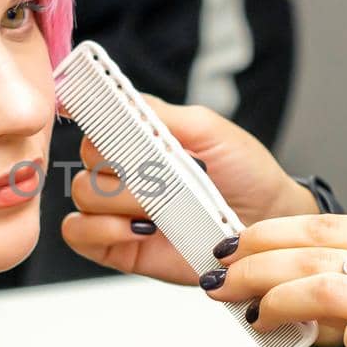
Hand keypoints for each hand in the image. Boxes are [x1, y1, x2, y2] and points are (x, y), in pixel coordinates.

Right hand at [61, 96, 318, 288]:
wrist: (267, 222)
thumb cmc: (246, 173)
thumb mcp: (210, 130)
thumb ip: (162, 115)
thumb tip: (119, 100)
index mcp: (140, 141)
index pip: (96, 123)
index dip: (95, 123)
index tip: (102, 124)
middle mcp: (124, 172)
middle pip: (87, 159)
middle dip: (123, 166)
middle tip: (162, 176)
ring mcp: (117, 210)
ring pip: (83, 194)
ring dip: (120, 199)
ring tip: (159, 208)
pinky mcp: (117, 247)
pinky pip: (79, 234)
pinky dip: (101, 229)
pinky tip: (139, 230)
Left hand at [203, 212, 346, 346]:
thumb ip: (340, 286)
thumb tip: (270, 279)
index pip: (325, 226)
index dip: (269, 234)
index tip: (233, 249)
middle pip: (316, 251)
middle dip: (255, 266)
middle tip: (223, 282)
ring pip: (324, 285)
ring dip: (273, 298)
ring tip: (252, 314)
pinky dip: (324, 335)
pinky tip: (305, 342)